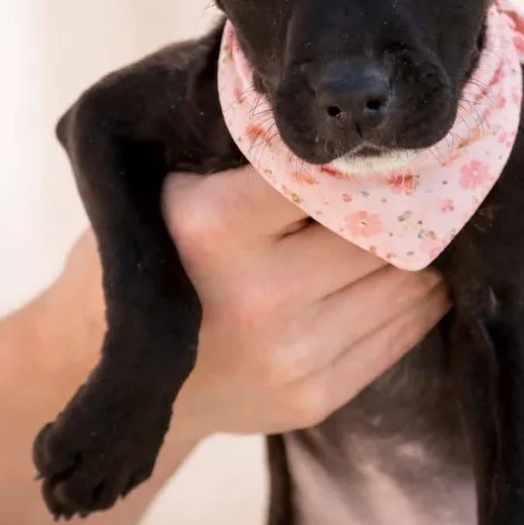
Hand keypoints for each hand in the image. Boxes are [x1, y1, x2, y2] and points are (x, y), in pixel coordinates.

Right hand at [42, 167, 448, 442]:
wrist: (102, 369)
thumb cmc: (152, 249)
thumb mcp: (174, 185)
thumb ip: (255, 159)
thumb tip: (358, 126)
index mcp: (214, 227)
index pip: (331, 172)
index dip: (369, 154)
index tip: (388, 138)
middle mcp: (258, 297)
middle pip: (383, 230)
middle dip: (407, 200)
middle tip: (422, 174)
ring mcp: (290, 357)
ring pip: (407, 282)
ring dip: (420, 248)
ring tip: (416, 221)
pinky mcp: (312, 398)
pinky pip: (403, 333)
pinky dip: (416, 296)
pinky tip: (401, 271)